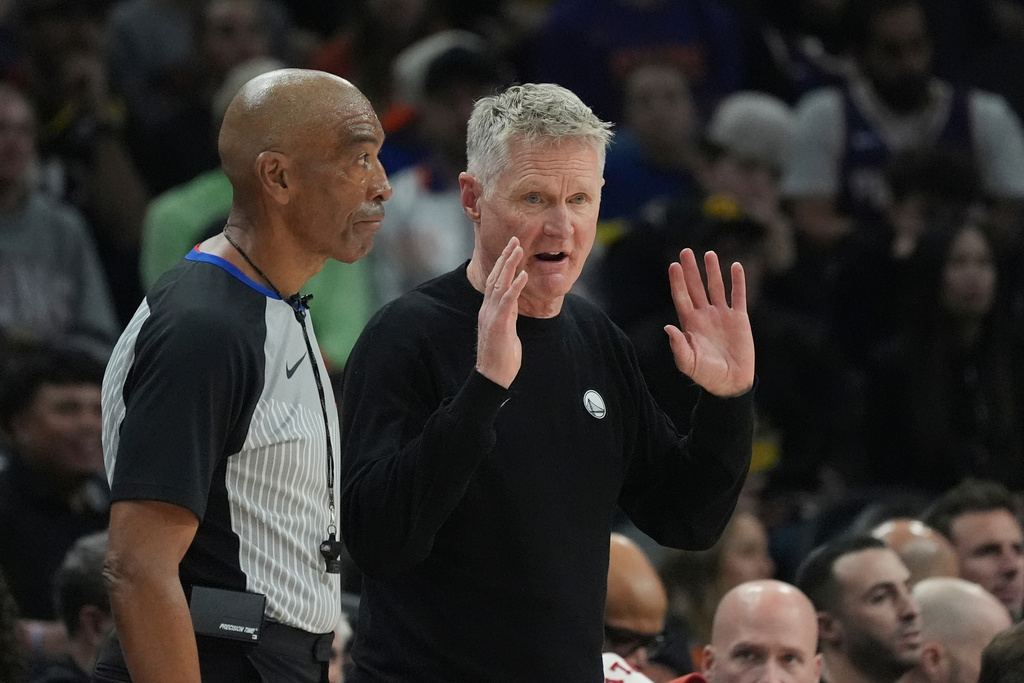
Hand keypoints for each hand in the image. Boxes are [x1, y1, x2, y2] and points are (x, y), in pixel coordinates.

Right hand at [476, 237, 527, 387]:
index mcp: (489, 311)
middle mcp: (488, 309)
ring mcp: (492, 315)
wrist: (492, 377)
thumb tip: (512, 310)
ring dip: (510, 265)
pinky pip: (508, 301)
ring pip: (500, 284)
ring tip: (518, 248)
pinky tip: (523, 275)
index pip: (495, 282)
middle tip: (514, 239)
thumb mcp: (505, 333)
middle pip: (495, 277)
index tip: (511, 249)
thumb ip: (506, 318)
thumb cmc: (501, 359)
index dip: (503, 265)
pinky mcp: (499, 324)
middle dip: (505, 257)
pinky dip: (515, 286)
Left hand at [665, 249, 754, 396]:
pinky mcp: (739, 319)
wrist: (730, 383)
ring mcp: (722, 315)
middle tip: (686, 251)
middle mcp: (704, 315)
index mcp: (690, 324)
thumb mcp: (688, 363)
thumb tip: (668, 327)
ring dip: (712, 271)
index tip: (673, 265)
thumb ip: (678, 346)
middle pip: (696, 287)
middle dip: (691, 270)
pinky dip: (738, 281)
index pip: (682, 297)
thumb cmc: (706, 375)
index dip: (678, 281)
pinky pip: (738, 295)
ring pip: (716, 287)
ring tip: (709, 254)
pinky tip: (735, 266)